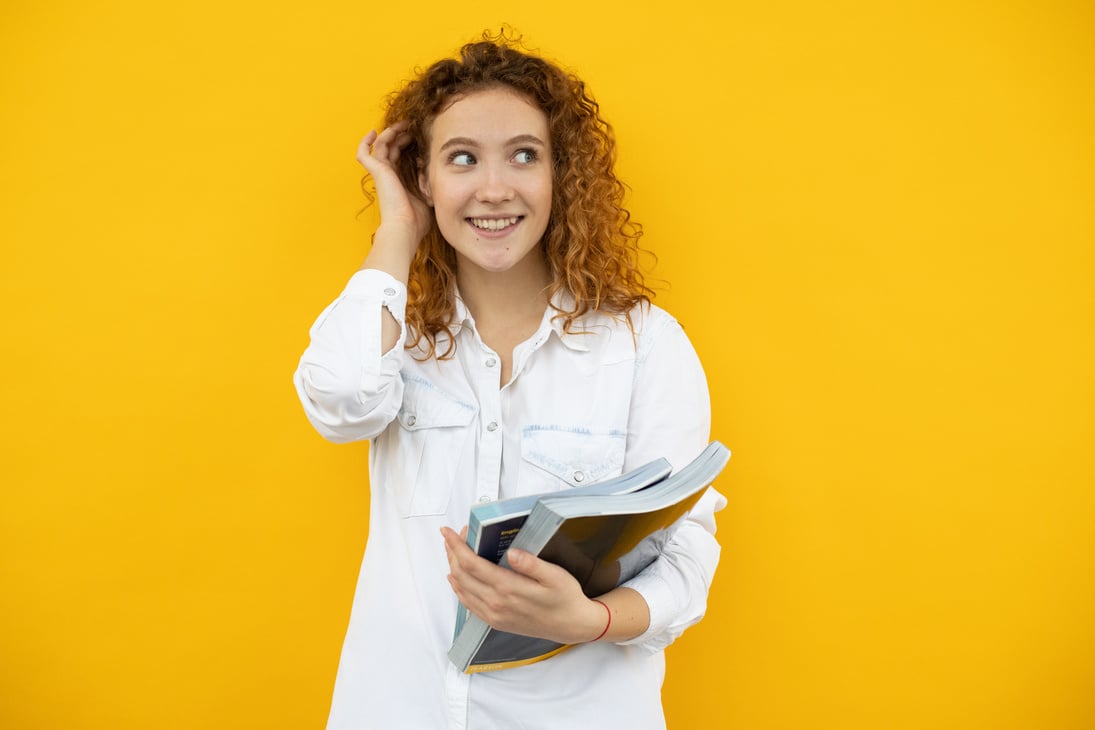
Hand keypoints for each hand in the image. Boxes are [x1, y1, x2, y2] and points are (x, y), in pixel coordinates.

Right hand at [357, 122, 432, 249]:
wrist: (406, 227)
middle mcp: (389, 175)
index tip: (419, 136)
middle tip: (412, 125)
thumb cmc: (417, 219)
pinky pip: (364, 154)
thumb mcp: (429, 194)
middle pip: (392, 147)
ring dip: (391, 132)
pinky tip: (374, 132)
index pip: (401, 156)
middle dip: (401, 134)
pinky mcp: (376, 171)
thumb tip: (429, 162)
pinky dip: (365, 142)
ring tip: (403, 123)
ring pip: (382, 146)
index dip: (408, 144)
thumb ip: (428, 179)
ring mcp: (381, 173)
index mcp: (400, 180)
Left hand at [441, 526, 607, 644]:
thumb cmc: (565, 598)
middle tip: (451, 536)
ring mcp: (494, 615)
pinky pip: (468, 604)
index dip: (457, 546)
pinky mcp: (495, 622)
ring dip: (453, 568)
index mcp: (509, 588)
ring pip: (461, 589)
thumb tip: (512, 553)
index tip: (448, 532)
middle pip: (462, 575)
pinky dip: (458, 588)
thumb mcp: (555, 576)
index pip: (472, 564)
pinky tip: (457, 579)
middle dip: (452, 553)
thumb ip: (532, 564)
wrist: (571, 626)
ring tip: (452, 551)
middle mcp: (496, 604)